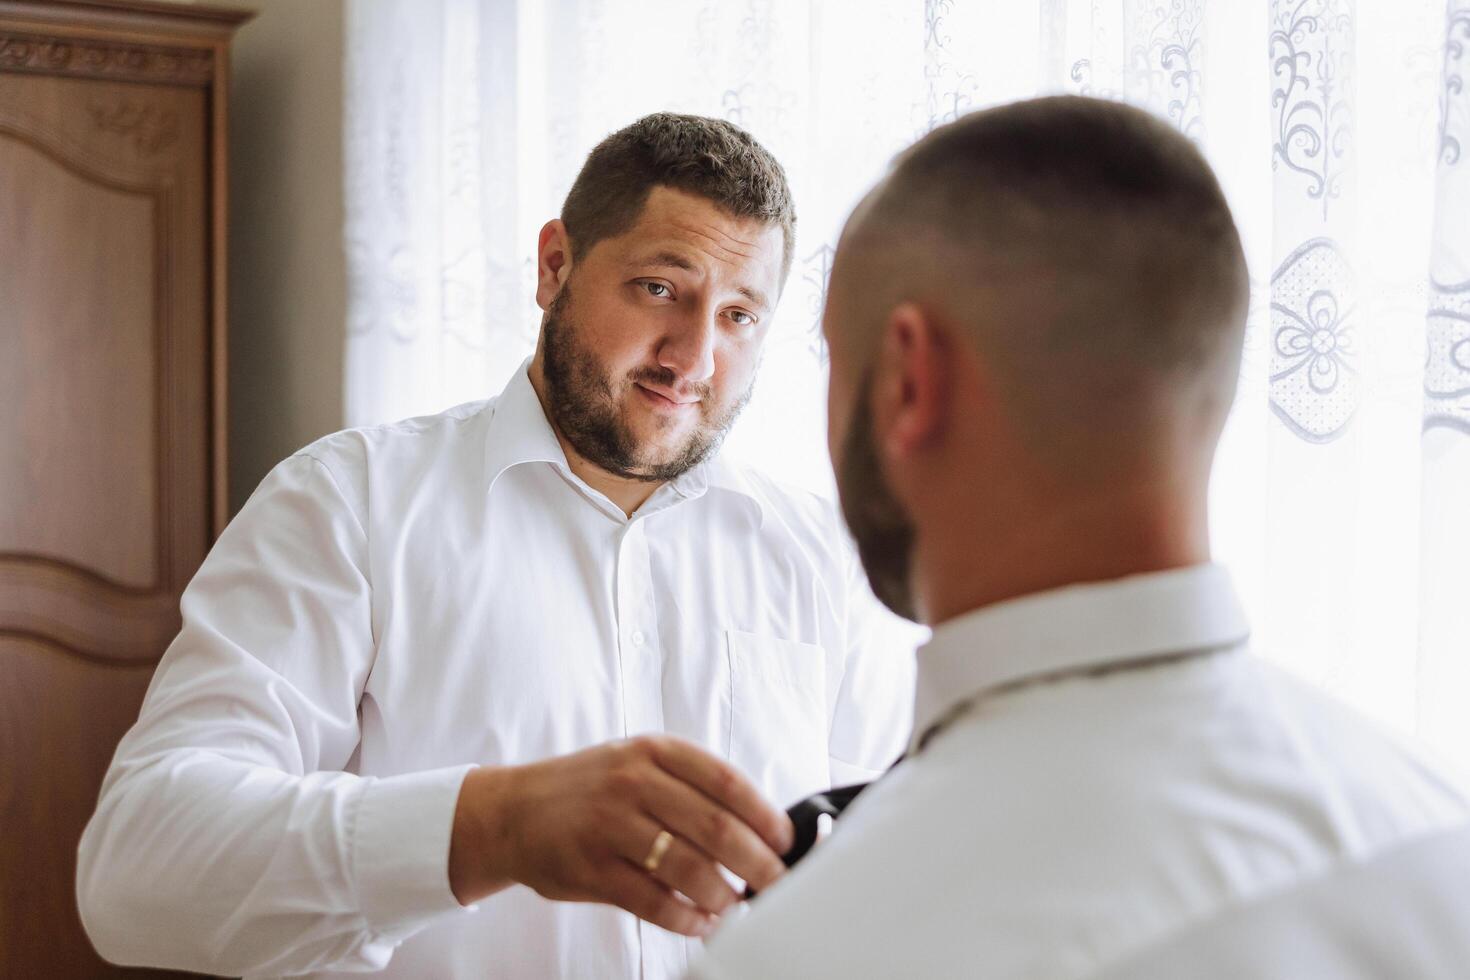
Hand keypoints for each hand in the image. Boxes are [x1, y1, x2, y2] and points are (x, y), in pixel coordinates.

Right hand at [448, 735, 794, 936]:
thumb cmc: (588, 789)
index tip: (786, 841)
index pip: (727, 781)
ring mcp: (609, 824)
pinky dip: (685, 918)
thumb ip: (689, 787)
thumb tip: (758, 827)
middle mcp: (633, 781)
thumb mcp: (637, 763)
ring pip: (688, 867)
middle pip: (717, 827)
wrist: (512, 810)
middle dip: (758, 862)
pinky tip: (700, 922)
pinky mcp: (591, 867)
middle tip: (777, 883)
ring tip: (736, 906)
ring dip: (723, 895)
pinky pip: (652, 901)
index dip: (765, 815)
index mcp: (654, 751)